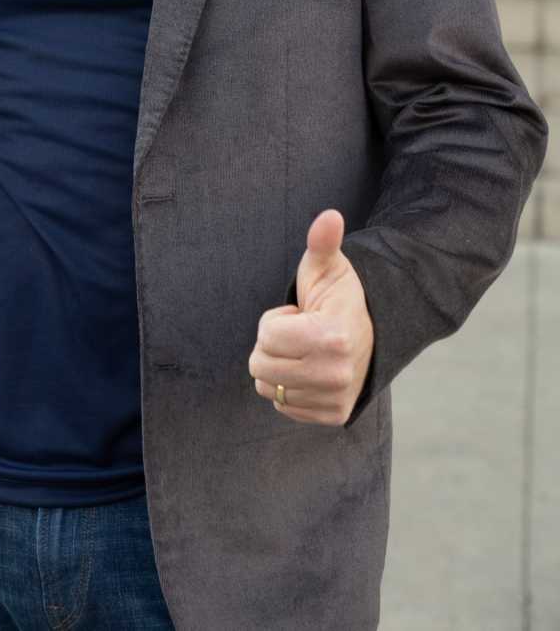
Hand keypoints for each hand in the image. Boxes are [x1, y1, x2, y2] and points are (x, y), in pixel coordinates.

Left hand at [247, 208, 374, 426]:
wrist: (371, 333)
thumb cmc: (339, 296)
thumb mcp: (328, 266)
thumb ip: (322, 242)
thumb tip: (330, 216)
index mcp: (332, 337)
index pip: (267, 337)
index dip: (276, 321)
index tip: (300, 314)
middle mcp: (336, 375)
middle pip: (261, 367)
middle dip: (273, 345)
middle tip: (300, 332)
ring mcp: (335, 399)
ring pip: (269, 389)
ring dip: (279, 367)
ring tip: (305, 350)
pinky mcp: (333, 416)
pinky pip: (283, 406)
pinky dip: (289, 388)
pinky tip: (310, 370)